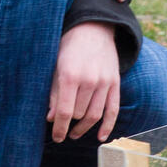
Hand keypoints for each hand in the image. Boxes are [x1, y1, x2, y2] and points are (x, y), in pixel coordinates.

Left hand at [48, 22, 120, 141]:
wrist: (93, 28)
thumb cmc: (69, 47)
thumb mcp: (56, 67)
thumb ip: (54, 92)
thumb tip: (51, 118)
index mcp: (71, 75)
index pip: (65, 111)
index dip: (60, 128)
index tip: (57, 137)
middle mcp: (90, 80)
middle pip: (79, 114)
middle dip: (70, 123)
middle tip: (62, 128)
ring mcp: (105, 82)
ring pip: (95, 115)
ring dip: (84, 128)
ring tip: (75, 134)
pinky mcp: (115, 83)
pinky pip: (113, 109)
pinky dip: (108, 126)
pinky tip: (101, 137)